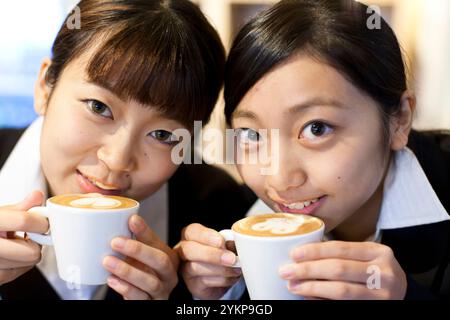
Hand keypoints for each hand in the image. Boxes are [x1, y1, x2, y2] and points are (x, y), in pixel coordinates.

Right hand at [0, 191, 48, 284]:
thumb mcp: (0, 214)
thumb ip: (20, 207)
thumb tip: (37, 196)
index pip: (24, 221)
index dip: (40, 221)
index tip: (44, 221)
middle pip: (31, 251)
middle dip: (36, 241)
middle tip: (31, 234)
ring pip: (29, 263)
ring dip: (29, 252)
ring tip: (16, 243)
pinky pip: (20, 271)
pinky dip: (21, 263)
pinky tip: (12, 254)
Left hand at [103, 215, 178, 299]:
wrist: (147, 298)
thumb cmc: (145, 273)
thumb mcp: (145, 255)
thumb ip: (140, 239)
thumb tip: (129, 217)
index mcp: (170, 259)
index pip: (160, 243)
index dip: (146, 232)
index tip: (131, 220)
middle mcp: (169, 276)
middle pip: (161, 262)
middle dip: (138, 250)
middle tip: (115, 241)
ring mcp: (161, 292)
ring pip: (150, 282)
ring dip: (127, 271)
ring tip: (108, 261)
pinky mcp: (151, 304)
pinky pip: (140, 299)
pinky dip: (125, 289)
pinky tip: (112, 280)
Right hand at [175, 223, 241, 299]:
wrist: (222, 276)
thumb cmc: (222, 253)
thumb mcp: (226, 244)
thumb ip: (228, 242)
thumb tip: (234, 244)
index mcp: (191, 236)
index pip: (191, 231)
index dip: (206, 236)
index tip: (221, 242)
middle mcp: (184, 252)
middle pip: (189, 250)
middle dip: (212, 254)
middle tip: (232, 259)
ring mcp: (186, 269)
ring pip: (196, 268)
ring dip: (221, 269)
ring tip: (237, 269)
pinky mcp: (193, 285)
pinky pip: (204, 282)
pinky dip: (222, 280)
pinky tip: (232, 277)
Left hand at [278, 241, 406, 299]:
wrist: (401, 292)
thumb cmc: (375, 271)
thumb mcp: (367, 256)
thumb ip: (342, 253)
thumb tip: (301, 254)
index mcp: (379, 252)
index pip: (341, 248)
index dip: (315, 251)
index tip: (293, 254)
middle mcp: (384, 273)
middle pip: (338, 269)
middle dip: (308, 270)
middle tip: (286, 271)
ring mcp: (382, 295)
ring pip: (340, 291)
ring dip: (311, 288)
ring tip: (293, 286)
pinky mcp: (374, 309)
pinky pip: (343, 305)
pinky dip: (322, 301)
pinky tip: (308, 298)